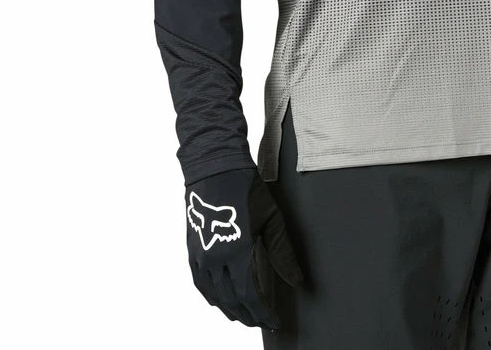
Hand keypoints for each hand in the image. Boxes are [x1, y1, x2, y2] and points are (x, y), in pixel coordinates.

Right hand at [183, 167, 305, 328]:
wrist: (215, 169)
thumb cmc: (247, 190)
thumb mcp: (272, 220)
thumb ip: (283, 253)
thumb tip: (297, 280)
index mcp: (237, 251)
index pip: (250, 295)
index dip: (263, 313)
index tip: (274, 322)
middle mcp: (215, 258)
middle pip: (231, 301)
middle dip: (249, 316)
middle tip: (262, 322)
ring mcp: (201, 255)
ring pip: (214, 296)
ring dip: (230, 310)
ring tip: (244, 316)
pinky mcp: (193, 249)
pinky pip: (199, 283)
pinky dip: (210, 296)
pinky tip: (219, 300)